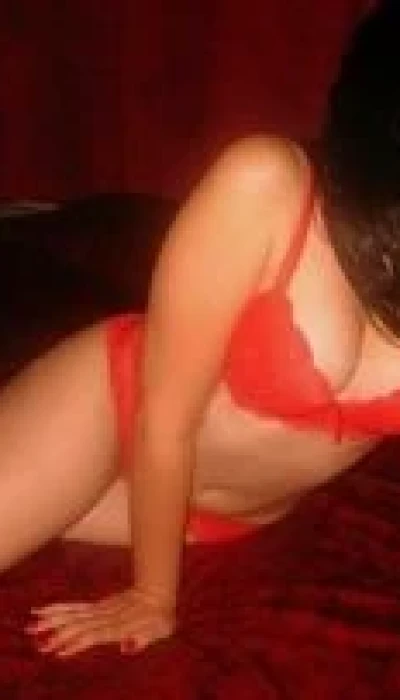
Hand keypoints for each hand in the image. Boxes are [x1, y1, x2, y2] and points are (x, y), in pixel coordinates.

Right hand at [26, 588, 175, 657]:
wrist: (156, 590)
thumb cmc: (160, 616)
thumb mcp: (159, 630)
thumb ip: (143, 639)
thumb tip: (126, 647)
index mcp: (119, 625)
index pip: (94, 635)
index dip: (77, 643)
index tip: (59, 651)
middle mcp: (106, 617)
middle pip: (78, 625)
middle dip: (58, 634)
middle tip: (38, 641)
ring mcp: (100, 610)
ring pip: (73, 615)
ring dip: (52, 620)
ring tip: (33, 625)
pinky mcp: (97, 607)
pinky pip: (75, 608)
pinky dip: (60, 609)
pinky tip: (44, 611)